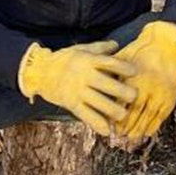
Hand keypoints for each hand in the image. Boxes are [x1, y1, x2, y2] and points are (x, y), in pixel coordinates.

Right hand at [17, 40, 137, 134]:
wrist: (40, 72)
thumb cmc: (64, 59)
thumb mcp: (81, 49)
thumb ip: (99, 48)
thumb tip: (116, 44)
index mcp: (89, 60)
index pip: (110, 63)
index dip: (124, 68)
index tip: (135, 72)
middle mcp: (85, 76)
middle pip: (108, 85)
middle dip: (124, 93)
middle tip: (134, 97)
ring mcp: (78, 91)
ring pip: (100, 103)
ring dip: (115, 111)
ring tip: (123, 114)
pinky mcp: (72, 104)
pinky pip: (87, 116)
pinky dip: (98, 124)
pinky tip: (108, 130)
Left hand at [114, 21, 175, 138]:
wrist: (167, 46)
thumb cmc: (141, 50)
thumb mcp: (124, 58)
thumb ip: (112, 73)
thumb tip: (99, 84)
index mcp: (135, 79)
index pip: (122, 102)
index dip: (115, 115)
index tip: (108, 124)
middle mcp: (148, 88)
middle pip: (135, 113)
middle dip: (126, 126)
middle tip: (118, 137)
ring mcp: (160, 93)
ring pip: (148, 117)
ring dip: (138, 130)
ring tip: (130, 139)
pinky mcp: (170, 96)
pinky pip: (161, 115)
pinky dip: (153, 125)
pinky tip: (146, 133)